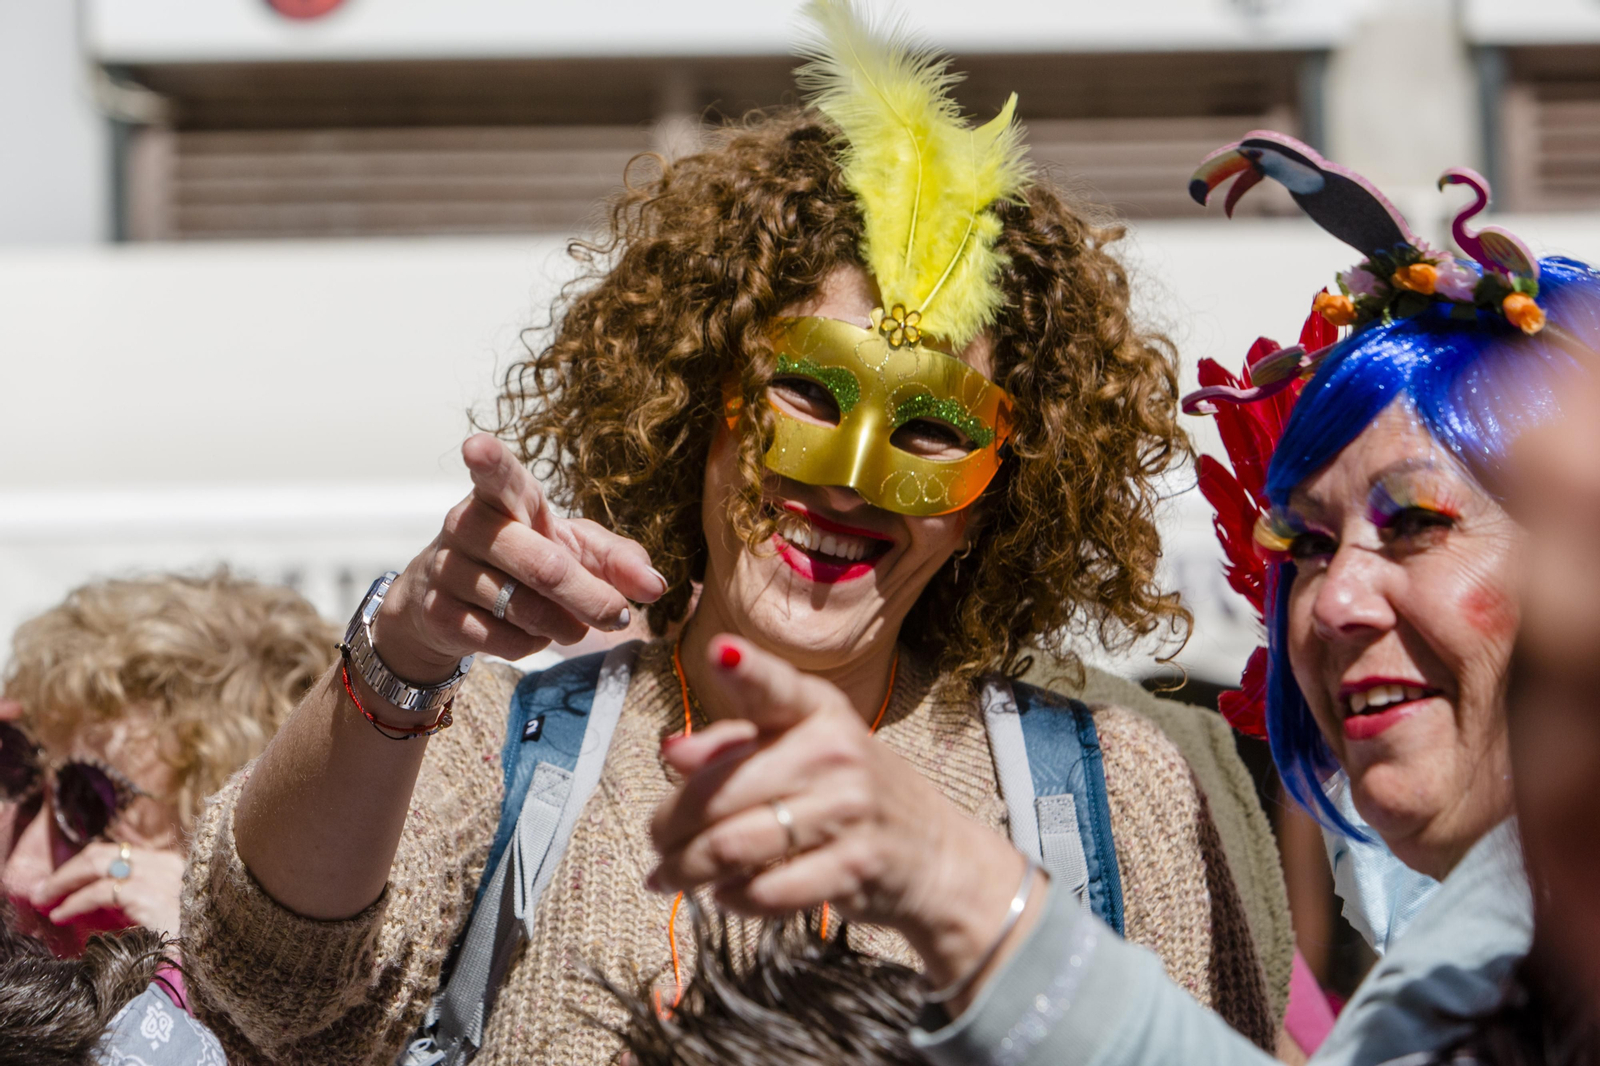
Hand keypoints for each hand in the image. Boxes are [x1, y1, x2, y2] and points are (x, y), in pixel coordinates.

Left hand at [33, 841, 184, 938]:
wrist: (211, 958)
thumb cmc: (185, 942)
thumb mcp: (160, 913)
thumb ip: (134, 901)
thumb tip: (87, 901)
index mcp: (170, 866)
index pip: (118, 852)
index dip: (83, 865)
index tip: (61, 883)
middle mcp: (165, 865)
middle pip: (104, 853)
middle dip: (67, 871)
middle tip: (43, 891)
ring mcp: (158, 878)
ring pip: (97, 865)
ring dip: (63, 883)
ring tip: (45, 901)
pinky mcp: (148, 896)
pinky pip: (100, 892)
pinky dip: (75, 902)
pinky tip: (61, 914)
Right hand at [373, 434, 667, 683]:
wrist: (444, 602)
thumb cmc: (526, 559)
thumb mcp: (576, 549)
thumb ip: (619, 559)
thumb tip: (655, 586)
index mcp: (507, 498)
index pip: (497, 476)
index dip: (489, 461)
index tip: (477, 447)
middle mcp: (469, 525)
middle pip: (543, 566)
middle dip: (591, 598)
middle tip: (618, 616)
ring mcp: (448, 569)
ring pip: (525, 609)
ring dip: (564, 626)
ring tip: (571, 625)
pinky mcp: (438, 613)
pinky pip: (503, 639)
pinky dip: (530, 644)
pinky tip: (527, 633)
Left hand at [646, 636, 1032, 990]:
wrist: (932, 851)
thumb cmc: (846, 792)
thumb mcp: (798, 750)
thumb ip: (731, 745)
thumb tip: (670, 751)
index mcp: (818, 710)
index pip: (776, 687)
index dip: (746, 669)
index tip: (717, 651)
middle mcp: (836, 752)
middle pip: (721, 791)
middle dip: (669, 825)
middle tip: (654, 841)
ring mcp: (850, 809)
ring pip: (734, 846)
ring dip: (686, 869)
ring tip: (665, 876)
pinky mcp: (855, 866)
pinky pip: (767, 889)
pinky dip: (733, 897)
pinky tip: (722, 894)